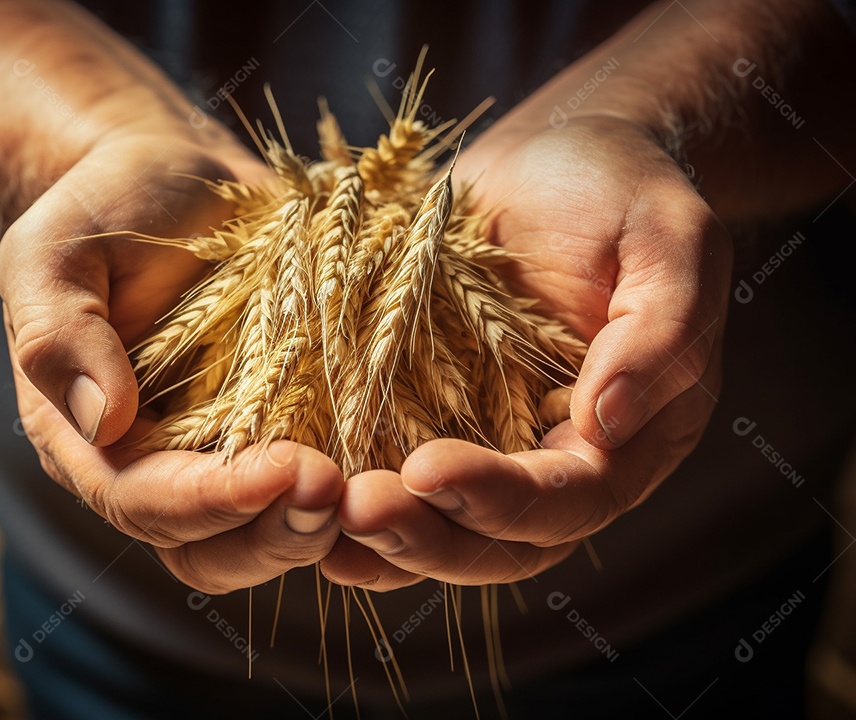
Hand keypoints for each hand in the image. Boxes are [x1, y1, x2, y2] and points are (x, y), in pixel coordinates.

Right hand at [0, 130, 343, 593]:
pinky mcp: (283, 427)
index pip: (144, 502)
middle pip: (210, 549)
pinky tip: (397, 467)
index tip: (286, 470)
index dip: (213, 501)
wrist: (171, 178)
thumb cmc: (103, 205)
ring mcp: (223, 452)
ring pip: (267, 537)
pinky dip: (354, 492)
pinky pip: (313, 489)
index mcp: (89, 439)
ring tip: (377, 492)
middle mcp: (156, 464)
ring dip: (320, 527)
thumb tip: (103, 422)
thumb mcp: (54, 253)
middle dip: (275, 535)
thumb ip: (61, 333)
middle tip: (338, 493)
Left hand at [322, 114, 731, 588]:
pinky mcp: (435, 423)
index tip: (428, 468)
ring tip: (323, 515)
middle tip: (359, 508)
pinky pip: (400, 487)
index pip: (569, 496)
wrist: (553, 158)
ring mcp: (492, 447)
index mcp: (628, 437)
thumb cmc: (619, 187)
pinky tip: (304, 505)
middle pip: (498, 541)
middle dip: (428, 535)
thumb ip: (655, 333)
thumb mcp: (668, 240)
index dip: (502, 498)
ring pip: (443, 532)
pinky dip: (356, 509)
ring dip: (384, 539)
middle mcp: (558, 461)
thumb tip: (608, 423)